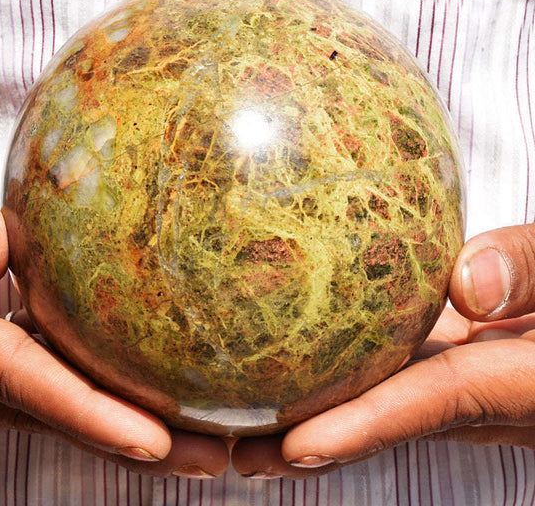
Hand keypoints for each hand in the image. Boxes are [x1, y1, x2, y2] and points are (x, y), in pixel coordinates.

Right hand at [0, 203, 227, 478]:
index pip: (21, 380)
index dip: (87, 414)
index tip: (155, 442)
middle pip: (63, 413)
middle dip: (136, 440)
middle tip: (212, 455)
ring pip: (69, 399)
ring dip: (134, 415)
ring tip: (208, 431)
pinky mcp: (5, 351)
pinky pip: (63, 372)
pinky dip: (109, 380)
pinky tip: (159, 375)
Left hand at [232, 223, 534, 478]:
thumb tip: (468, 287)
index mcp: (527, 377)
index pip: (440, 399)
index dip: (371, 427)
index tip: (299, 448)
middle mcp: (488, 389)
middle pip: (388, 418)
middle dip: (311, 442)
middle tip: (234, 453)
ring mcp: (465, 374)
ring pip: (382, 399)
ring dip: (311, 414)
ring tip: (236, 424)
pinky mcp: (453, 356)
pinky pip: (392, 369)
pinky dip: (339, 378)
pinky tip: (292, 368)